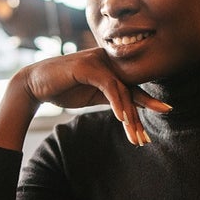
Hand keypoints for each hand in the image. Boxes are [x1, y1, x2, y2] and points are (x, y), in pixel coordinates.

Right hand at [0, 48, 171, 149]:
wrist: (34, 85)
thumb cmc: (63, 89)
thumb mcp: (93, 96)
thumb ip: (112, 98)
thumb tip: (132, 110)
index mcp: (110, 67)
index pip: (132, 85)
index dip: (148, 101)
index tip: (165, 112)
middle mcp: (107, 60)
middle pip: (130, 89)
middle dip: (140, 115)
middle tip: (145, 138)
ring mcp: (98, 60)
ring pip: (122, 89)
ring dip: (129, 115)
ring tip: (134, 136)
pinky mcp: (88, 66)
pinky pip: (109, 85)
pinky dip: (117, 103)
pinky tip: (122, 118)